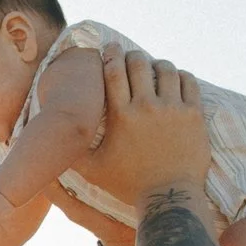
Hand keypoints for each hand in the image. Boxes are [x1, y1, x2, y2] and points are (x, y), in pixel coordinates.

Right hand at [85, 52, 213, 221]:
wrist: (169, 197)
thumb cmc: (128, 184)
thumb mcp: (93, 169)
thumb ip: (72, 151)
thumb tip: (52, 140)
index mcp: (121, 116)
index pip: (114, 71)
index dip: (111, 55)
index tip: (110, 49)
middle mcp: (146, 107)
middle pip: (139, 63)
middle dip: (133, 56)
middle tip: (132, 59)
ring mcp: (173, 109)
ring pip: (166, 69)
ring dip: (158, 65)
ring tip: (154, 69)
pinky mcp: (194, 115)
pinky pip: (188, 82)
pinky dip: (181, 76)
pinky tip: (175, 80)